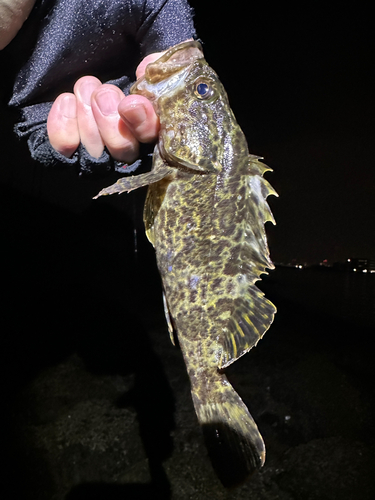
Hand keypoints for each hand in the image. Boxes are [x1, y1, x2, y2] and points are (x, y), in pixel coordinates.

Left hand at [46, 52, 163, 162]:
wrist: (82, 67)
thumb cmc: (119, 65)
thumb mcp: (143, 62)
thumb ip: (154, 68)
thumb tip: (148, 69)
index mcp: (150, 129)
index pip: (153, 140)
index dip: (143, 124)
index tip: (130, 104)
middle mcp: (128, 148)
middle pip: (123, 152)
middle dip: (110, 122)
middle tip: (102, 95)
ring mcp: (98, 154)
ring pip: (95, 153)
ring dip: (87, 116)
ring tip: (85, 88)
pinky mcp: (70, 153)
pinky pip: (65, 149)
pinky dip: (63, 124)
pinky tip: (67, 101)